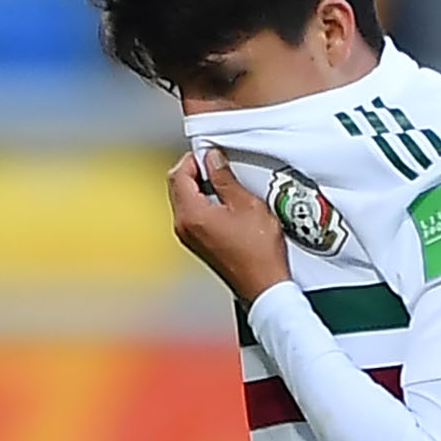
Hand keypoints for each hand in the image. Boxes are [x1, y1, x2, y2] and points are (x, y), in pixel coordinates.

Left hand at [168, 147, 291, 306]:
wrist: (263, 286)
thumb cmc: (258, 253)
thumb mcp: (246, 204)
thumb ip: (224, 178)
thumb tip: (213, 161)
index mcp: (191, 214)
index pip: (178, 175)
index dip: (193, 159)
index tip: (209, 154)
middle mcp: (184, 227)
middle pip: (177, 187)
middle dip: (193, 172)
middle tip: (216, 165)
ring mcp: (189, 238)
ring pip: (184, 201)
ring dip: (199, 188)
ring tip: (223, 184)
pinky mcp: (198, 245)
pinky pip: (192, 216)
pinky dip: (203, 204)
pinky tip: (224, 204)